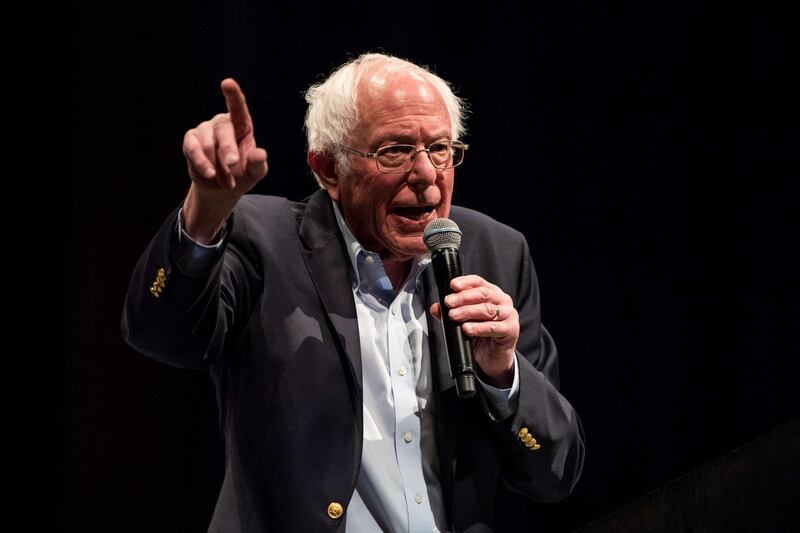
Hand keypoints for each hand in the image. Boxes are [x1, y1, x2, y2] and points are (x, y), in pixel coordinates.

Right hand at [181, 78, 268, 242]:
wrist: (221, 189)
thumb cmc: (242, 174)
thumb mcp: (255, 172)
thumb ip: (258, 164)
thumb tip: (260, 154)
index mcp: (242, 125)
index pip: (238, 107)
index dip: (233, 95)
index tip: (227, 83)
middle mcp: (222, 123)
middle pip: (223, 131)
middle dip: (228, 150)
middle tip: (233, 165)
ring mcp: (205, 130)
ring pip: (208, 144)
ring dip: (218, 166)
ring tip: (227, 182)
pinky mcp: (191, 141)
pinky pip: (193, 149)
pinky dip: (202, 163)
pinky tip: (209, 174)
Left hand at [430, 275, 518, 387]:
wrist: (493, 358)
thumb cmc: (480, 336)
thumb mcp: (463, 322)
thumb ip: (450, 313)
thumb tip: (436, 308)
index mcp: (492, 294)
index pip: (478, 282)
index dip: (465, 282)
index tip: (452, 286)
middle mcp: (502, 301)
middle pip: (483, 294)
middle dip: (463, 298)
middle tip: (449, 303)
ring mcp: (509, 315)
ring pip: (488, 309)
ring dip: (468, 311)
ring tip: (454, 316)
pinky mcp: (511, 330)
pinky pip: (494, 327)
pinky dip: (478, 328)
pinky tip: (467, 329)